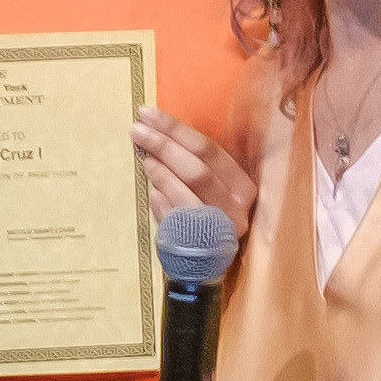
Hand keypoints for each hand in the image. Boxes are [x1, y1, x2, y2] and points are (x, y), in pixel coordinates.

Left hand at [134, 108, 255, 236]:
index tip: (148, 114)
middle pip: (198, 168)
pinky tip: (151, 191)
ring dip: (161, 172)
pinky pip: (175, 216)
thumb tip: (157, 128)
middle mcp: (236, 207)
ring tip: (144, 158)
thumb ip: (193, 162)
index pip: (209, 149)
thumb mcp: (210, 188)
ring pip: (187, 191)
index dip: (176, 129)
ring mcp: (218, 228)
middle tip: (137, 130)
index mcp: (243, 185)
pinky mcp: (201, 246)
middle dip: (165, 145)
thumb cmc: (203, 217)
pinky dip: (160, 200)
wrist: (203, 266)